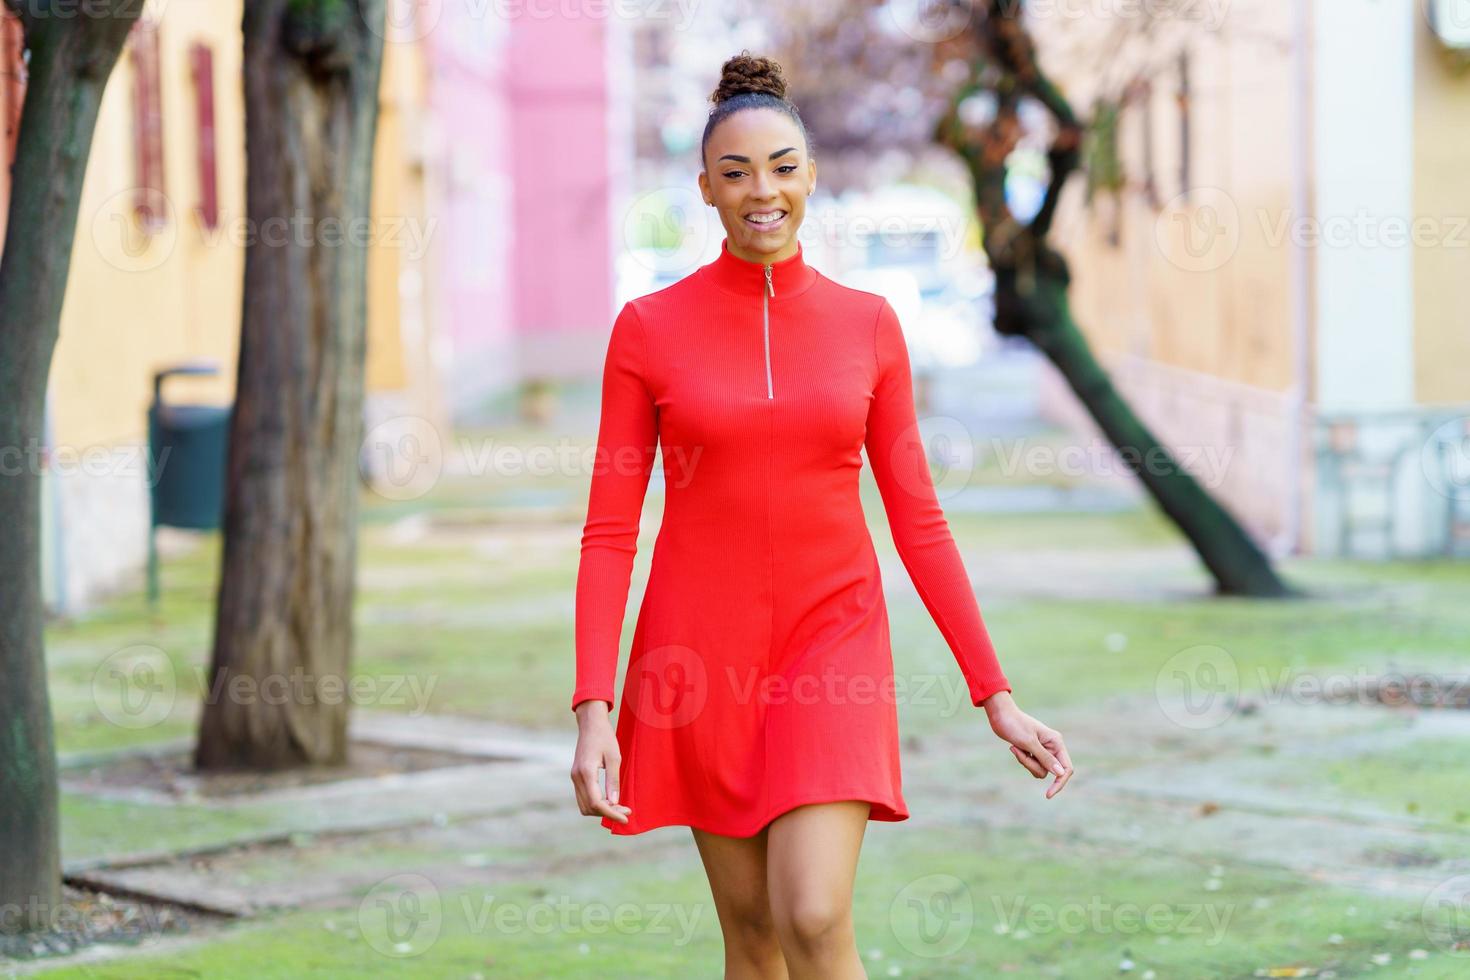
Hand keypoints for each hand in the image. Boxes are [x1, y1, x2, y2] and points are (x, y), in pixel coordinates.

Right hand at [571, 700, 632, 823]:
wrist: (590, 723)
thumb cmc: (605, 737)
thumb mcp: (614, 757)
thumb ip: (613, 781)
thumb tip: (615, 802)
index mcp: (586, 772)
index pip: (597, 802)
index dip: (611, 814)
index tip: (625, 817)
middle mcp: (577, 777)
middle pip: (589, 807)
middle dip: (608, 813)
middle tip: (626, 810)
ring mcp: (574, 777)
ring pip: (584, 805)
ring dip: (601, 810)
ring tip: (619, 805)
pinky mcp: (576, 776)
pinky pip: (584, 797)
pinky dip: (596, 803)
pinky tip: (610, 799)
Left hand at [981, 692, 1072, 798]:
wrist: (1000, 715)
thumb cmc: (1015, 725)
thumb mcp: (1029, 743)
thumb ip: (1045, 758)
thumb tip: (1060, 774)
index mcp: (1056, 742)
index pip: (1066, 768)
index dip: (1059, 782)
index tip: (1048, 795)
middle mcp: (1052, 747)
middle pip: (1050, 771)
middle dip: (1032, 766)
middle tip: (1019, 752)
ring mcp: (1043, 750)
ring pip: (1039, 770)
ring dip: (1026, 763)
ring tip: (1015, 748)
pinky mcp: (1033, 751)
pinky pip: (1031, 765)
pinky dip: (1022, 759)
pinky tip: (1014, 747)